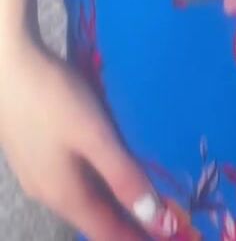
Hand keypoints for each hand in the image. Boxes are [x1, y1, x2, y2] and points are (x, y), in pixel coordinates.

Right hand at [0, 32, 163, 239]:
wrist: (7, 64)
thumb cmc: (54, 99)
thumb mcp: (96, 135)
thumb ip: (125, 176)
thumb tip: (157, 222)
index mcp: (66, 195)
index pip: (108, 233)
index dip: (137, 239)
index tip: (169, 239)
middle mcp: (49, 193)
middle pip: (94, 218)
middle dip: (126, 223)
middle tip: (161, 219)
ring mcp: (37, 174)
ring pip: (81, 199)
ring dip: (111, 203)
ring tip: (139, 197)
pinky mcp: (33, 153)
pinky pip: (71, 180)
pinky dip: (95, 184)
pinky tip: (104, 168)